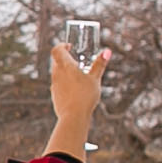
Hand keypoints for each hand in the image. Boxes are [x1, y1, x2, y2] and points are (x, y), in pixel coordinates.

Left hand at [46, 33, 105, 152]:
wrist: (73, 116)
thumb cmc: (85, 96)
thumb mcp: (95, 79)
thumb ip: (100, 64)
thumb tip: (107, 51)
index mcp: (65, 66)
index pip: (56, 50)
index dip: (61, 46)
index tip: (68, 46)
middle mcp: (57, 74)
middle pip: (56, 61)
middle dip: (64, 58)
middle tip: (75, 60)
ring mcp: (54, 85)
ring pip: (57, 73)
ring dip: (64, 71)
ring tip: (77, 75)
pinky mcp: (55, 95)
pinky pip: (58, 85)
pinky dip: (64, 83)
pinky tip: (74, 89)